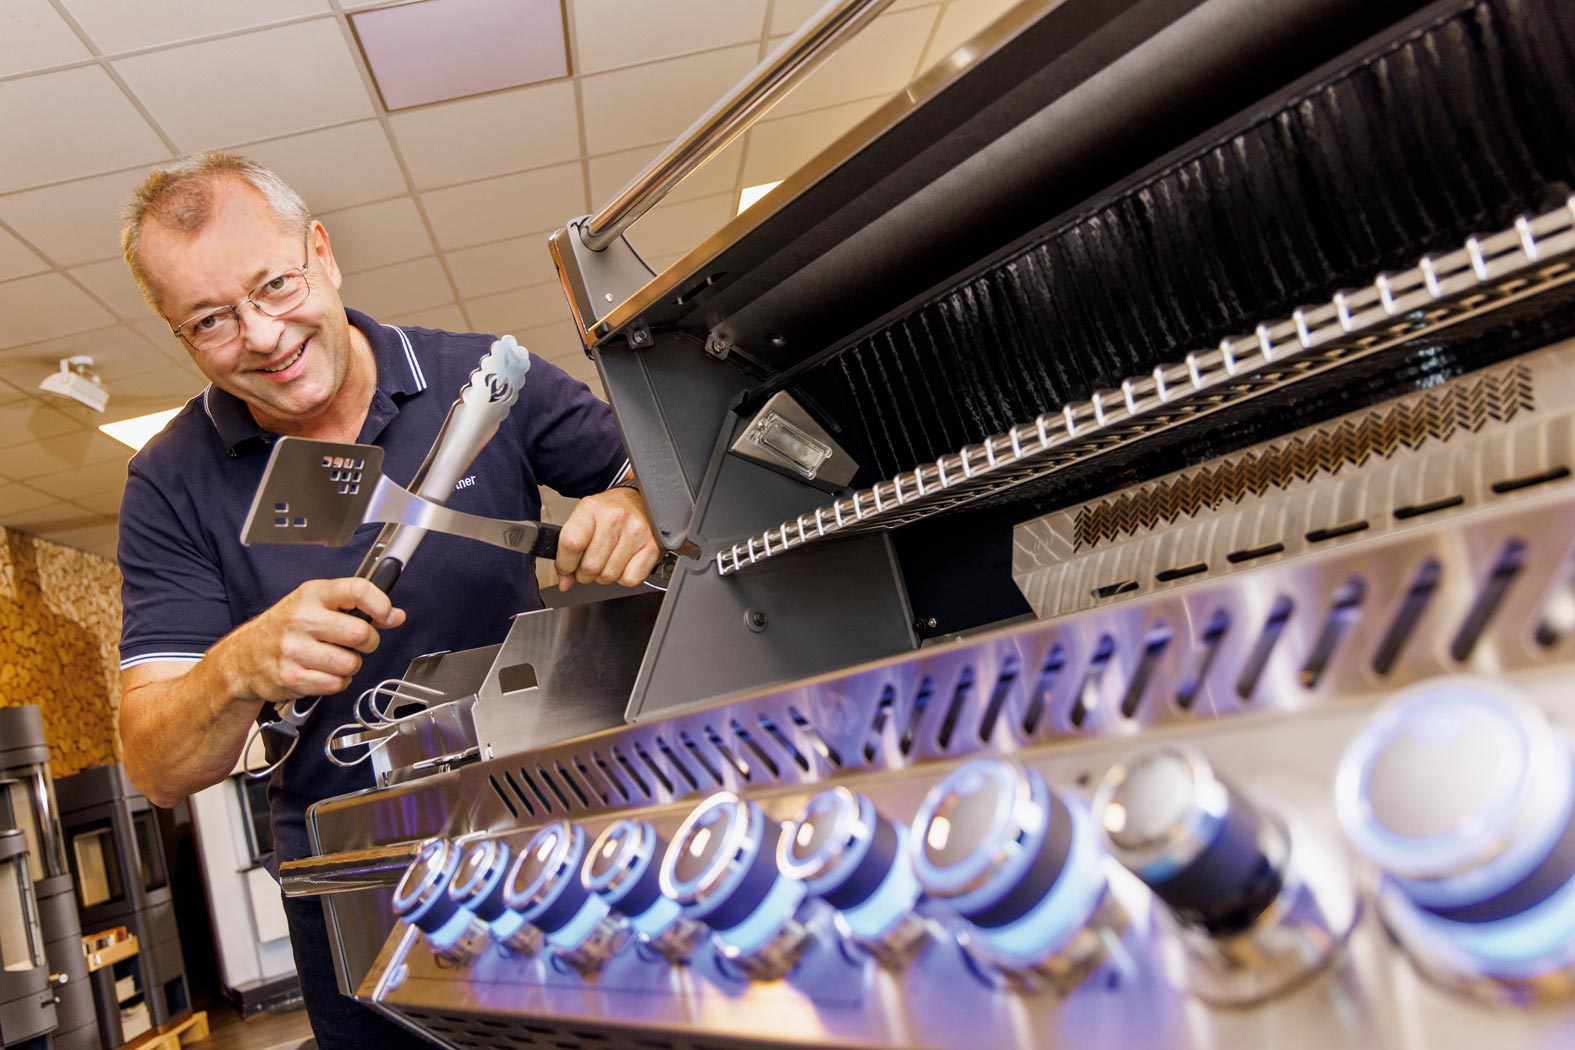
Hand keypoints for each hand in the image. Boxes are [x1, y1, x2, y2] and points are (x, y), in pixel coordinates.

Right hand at [216, 578, 404, 703]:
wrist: (243, 657)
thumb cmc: (285, 628)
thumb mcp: (316, 604)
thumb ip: (356, 605)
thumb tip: (396, 616)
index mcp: (312, 595)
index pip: (358, 590)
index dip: (381, 605)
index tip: (387, 616)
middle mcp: (303, 619)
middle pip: (361, 633)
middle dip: (368, 642)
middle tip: (357, 643)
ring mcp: (295, 649)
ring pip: (351, 663)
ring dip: (350, 666)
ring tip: (333, 659)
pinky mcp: (291, 677)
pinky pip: (336, 684)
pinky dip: (336, 683)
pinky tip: (322, 673)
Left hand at [555, 487, 659, 590]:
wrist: (639, 501)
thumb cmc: (610, 512)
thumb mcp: (584, 520)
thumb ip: (569, 550)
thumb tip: (564, 582)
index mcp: (591, 508)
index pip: (572, 543)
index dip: (565, 564)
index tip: (566, 568)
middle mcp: (614, 518)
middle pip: (590, 566)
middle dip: (586, 573)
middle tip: (590, 563)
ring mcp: (636, 532)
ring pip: (609, 576)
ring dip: (605, 575)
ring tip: (608, 561)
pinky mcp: (652, 546)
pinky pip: (630, 579)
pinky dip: (625, 578)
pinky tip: (624, 563)